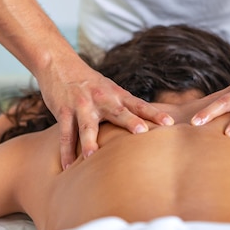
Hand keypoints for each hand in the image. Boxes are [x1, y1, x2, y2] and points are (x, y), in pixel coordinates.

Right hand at [37, 59, 173, 168]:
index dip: (154, 113)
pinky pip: (65, 134)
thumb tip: (146, 127)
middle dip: (130, 122)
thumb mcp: (110, 90)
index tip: (170, 122)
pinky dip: (66, 151)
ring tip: (92, 157)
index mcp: (117, 95)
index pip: (139, 105)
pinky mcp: (63, 111)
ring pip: (86, 126)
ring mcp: (82, 105)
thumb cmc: (90, 83)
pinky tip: (68, 166)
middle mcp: (102, 99)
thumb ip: (125, 107)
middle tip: (143, 132)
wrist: (59, 63)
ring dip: (89, 141)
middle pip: (118, 112)